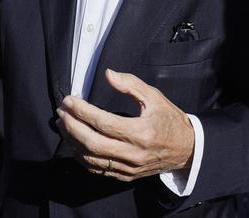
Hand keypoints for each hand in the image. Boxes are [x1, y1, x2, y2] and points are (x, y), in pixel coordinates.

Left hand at [56, 69, 194, 182]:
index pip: (103, 122)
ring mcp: (129, 167)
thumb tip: (108, 74)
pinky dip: (82, 157)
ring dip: (72, 141)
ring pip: (91, 158)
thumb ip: (130, 84)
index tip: (69, 100)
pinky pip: (97, 169)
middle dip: (72, 126)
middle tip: (61, 112)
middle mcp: (134, 153)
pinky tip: (74, 143)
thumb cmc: (169, 119)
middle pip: (92, 143)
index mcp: (141, 132)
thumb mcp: (154, 96)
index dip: (82, 111)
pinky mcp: (125, 175)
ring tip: (63, 125)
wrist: (186, 149)